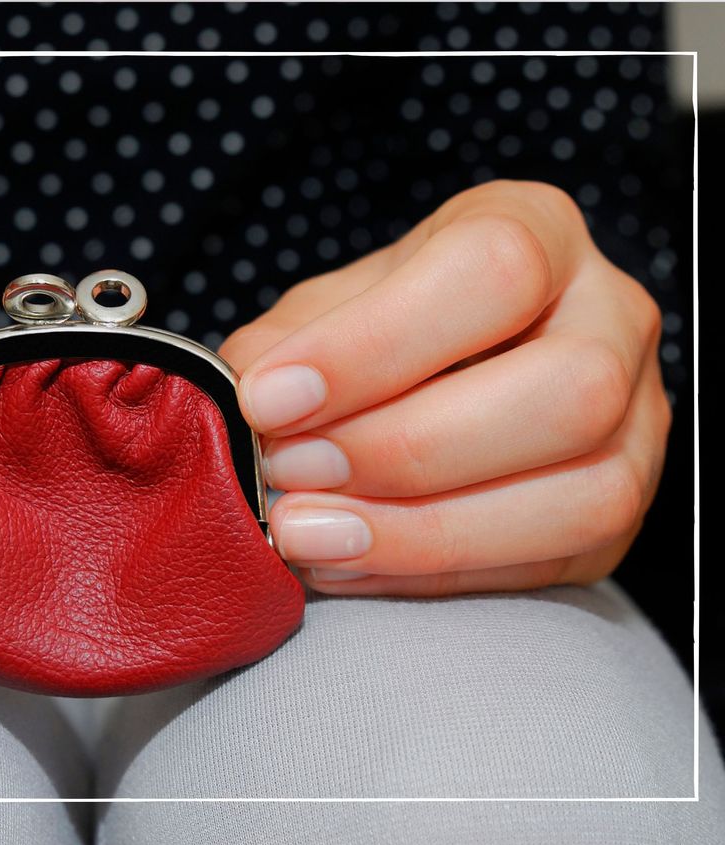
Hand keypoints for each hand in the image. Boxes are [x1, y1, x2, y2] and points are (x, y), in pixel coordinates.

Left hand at [221, 181, 669, 595]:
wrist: (433, 377)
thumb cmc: (377, 329)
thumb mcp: (325, 309)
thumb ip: (284, 345)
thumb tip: (245, 401)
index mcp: (537, 231)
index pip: (491, 271)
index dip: (374, 345)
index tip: (269, 400)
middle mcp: (610, 317)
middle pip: (565, 390)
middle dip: (406, 449)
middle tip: (290, 472)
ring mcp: (638, 422)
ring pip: (585, 496)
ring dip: (423, 532)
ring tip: (308, 534)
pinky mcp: (619, 513)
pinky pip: (553, 564)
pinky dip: (433, 575)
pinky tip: (347, 563)